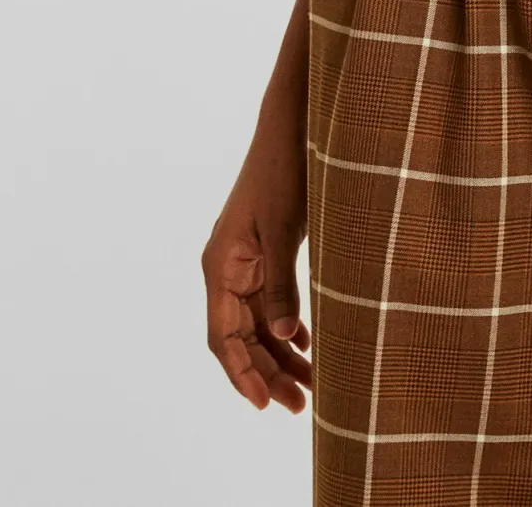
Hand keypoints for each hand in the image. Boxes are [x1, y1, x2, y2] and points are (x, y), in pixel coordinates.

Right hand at [202, 117, 312, 413]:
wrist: (291, 126)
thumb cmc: (283, 170)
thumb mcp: (283, 229)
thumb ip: (281, 284)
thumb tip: (285, 339)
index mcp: (220, 266)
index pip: (222, 337)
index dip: (241, 374)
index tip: (263, 405)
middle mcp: (227, 269)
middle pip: (240, 338)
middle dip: (267, 374)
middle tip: (301, 405)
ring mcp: (246, 262)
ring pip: (258, 324)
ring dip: (281, 355)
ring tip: (311, 386)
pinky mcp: (265, 254)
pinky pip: (269, 303)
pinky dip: (288, 327)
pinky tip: (308, 345)